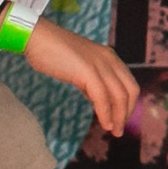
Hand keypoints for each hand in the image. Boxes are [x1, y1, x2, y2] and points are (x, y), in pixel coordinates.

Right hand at [23, 17, 139, 138]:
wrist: (37, 38)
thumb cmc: (53, 52)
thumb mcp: (79, 66)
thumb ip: (91, 80)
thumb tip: (97, 98)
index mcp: (110, 57)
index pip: (128, 83)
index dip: (128, 103)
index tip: (121, 118)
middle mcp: (110, 59)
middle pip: (130, 90)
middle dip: (127, 112)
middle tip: (119, 129)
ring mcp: (100, 64)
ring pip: (119, 95)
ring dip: (119, 116)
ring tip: (114, 131)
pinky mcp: (88, 71)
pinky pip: (102, 97)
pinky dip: (106, 113)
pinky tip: (105, 124)